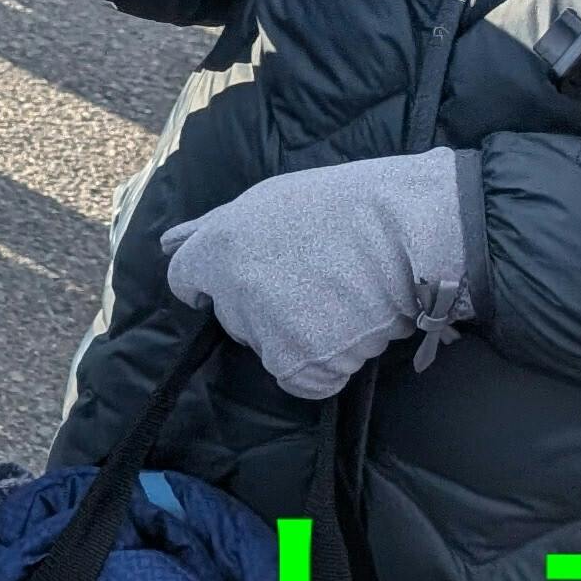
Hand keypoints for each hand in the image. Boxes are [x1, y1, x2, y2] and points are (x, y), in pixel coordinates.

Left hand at [161, 150, 484, 400]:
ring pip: (272, 350)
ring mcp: (262, 330)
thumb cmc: (349, 206)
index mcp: (216, 247)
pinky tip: (355, 329)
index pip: (186, 280)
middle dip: (265, 310)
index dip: (212, 285)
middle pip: (234, 319)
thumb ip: (214, 228)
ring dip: (303, 338)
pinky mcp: (298, 363)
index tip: (240, 285)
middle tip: (314, 284)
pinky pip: (306, 380)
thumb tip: (168, 243)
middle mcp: (231, 291)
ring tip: (344, 299)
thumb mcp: (271, 200)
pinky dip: (331, 366)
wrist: (411, 231)